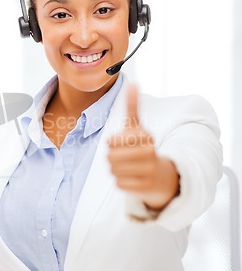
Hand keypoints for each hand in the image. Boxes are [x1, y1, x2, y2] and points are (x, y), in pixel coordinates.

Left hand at [108, 84, 178, 210]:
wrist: (161, 176)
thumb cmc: (143, 148)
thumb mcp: (138, 127)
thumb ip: (132, 107)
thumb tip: (133, 83)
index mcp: (145, 136)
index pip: (111, 141)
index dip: (112, 143)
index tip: (121, 143)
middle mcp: (149, 152)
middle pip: (110, 157)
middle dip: (112, 158)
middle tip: (122, 158)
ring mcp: (149, 170)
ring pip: (113, 171)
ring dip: (116, 170)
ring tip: (127, 168)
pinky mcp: (145, 187)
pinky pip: (119, 184)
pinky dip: (121, 182)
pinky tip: (132, 178)